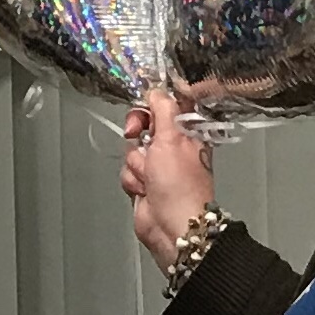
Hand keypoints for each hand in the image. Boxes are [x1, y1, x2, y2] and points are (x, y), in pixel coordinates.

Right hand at [120, 88, 215, 274]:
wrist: (172, 224)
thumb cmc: (181, 185)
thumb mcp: (173, 136)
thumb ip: (163, 108)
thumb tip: (156, 91)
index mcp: (187, 132)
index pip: (166, 105)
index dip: (152, 104)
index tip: (144, 105)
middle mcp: (173, 147)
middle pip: (143, 124)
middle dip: (137, 132)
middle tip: (136, 134)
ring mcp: (157, 166)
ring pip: (132, 150)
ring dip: (136, 163)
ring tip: (150, 177)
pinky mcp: (144, 183)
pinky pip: (127, 171)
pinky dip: (132, 180)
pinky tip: (144, 190)